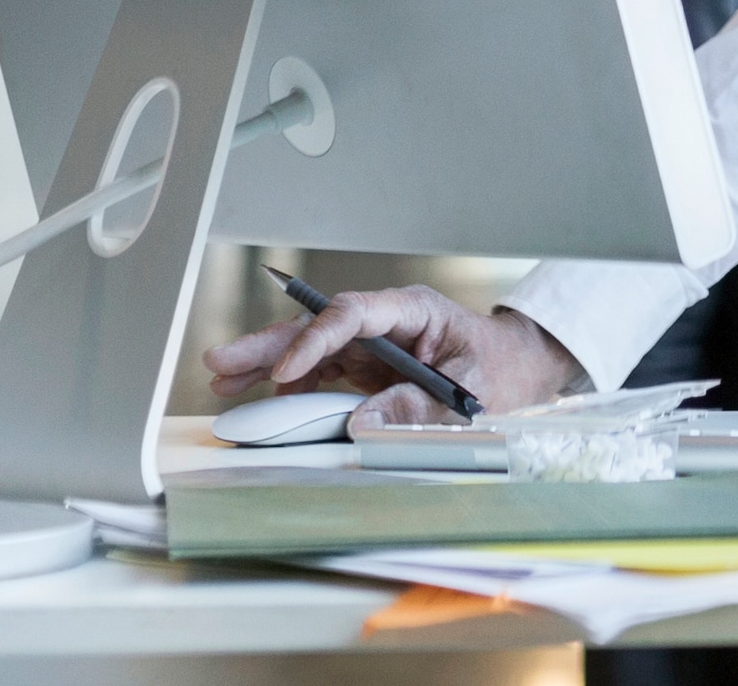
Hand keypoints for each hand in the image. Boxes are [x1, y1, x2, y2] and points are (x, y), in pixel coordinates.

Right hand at [202, 285, 585, 424]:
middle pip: (318, 327)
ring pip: (310, 349)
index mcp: (413, 311)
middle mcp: (385, 323)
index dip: (316, 340)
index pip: (353, 314)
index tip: (287, 370)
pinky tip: (263, 401)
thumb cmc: (500, 371)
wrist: (516, 370)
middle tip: (221, 361)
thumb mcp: (470, 392)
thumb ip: (418, 408)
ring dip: (267, 365)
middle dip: (268, 344)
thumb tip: (362, 425)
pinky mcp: (366, 367)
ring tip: (223, 383)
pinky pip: (320, 373)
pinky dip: (289, 386)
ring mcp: (372, 344)